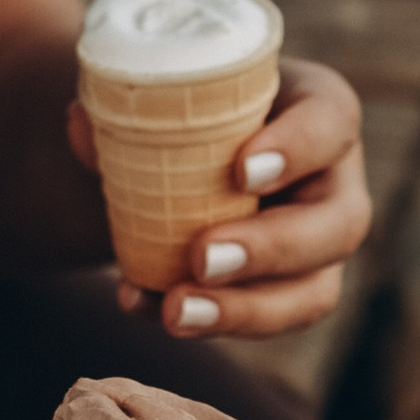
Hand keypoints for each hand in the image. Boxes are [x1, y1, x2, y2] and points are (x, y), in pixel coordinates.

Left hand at [67, 56, 371, 339]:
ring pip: (313, 292)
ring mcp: (317, 246)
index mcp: (318, 111)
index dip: (298, 147)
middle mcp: (334, 181)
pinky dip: (206, 322)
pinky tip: (146, 308)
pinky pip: (264, 321)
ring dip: (243, 311)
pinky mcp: (286, 292)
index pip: (331, 120)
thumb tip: (81, 126)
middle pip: (339, 225)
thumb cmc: (180, 110)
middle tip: (201, 258)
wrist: (168, 157)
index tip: (241, 170)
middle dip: (269, 249)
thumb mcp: (162, 97)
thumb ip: (125, 109)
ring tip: (174, 312)